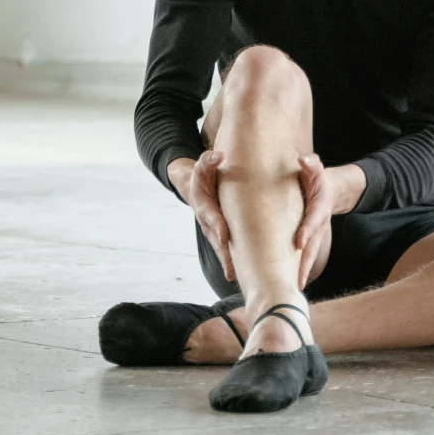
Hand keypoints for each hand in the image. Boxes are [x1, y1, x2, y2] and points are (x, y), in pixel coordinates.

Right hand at [171, 151, 235, 283]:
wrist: (192, 188)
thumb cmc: (202, 175)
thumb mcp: (203, 165)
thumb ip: (209, 160)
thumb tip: (218, 156)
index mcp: (204, 205)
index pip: (212, 217)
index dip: (218, 226)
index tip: (225, 237)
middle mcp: (208, 222)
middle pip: (217, 240)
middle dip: (224, 254)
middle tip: (233, 268)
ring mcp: (213, 231)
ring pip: (221, 249)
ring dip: (228, 263)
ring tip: (237, 278)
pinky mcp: (220, 235)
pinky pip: (226, 250)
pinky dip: (232, 262)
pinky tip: (241, 276)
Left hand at [292, 154, 361, 286]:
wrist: (331, 190)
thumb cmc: (317, 178)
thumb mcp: (316, 168)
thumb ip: (311, 165)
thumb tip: (303, 160)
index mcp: (319, 207)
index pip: (312, 220)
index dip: (307, 231)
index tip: (299, 243)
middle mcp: (318, 224)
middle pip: (312, 246)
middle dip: (304, 263)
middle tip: (296, 280)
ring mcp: (315, 234)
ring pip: (308, 255)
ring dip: (302, 272)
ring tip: (293, 289)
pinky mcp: (310, 240)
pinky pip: (304, 256)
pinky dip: (298, 269)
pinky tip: (289, 283)